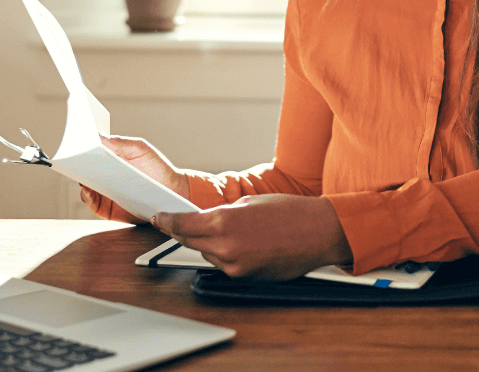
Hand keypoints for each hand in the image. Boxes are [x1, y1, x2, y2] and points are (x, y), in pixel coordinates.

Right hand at [80, 135, 190, 223]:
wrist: (172, 191)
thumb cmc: (156, 167)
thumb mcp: (140, 150)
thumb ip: (120, 143)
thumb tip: (98, 135)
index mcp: (110, 160)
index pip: (90, 154)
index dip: (81, 150)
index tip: (75, 145)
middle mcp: (104, 177)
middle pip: (84, 171)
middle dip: (77, 164)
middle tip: (73, 159)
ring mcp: (105, 193)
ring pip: (85, 187)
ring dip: (80, 181)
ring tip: (80, 174)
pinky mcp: (107, 209)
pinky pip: (92, 204)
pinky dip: (87, 198)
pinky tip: (88, 190)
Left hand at [152, 194, 352, 279]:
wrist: (319, 232)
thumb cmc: (291, 212)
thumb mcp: (250, 202)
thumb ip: (223, 212)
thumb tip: (206, 219)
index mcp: (224, 220)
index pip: (182, 224)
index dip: (166, 221)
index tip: (159, 218)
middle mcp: (225, 245)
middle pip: (189, 241)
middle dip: (184, 231)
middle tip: (180, 223)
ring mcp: (234, 264)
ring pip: (207, 253)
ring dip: (210, 243)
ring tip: (232, 230)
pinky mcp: (245, 276)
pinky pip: (225, 264)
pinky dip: (226, 254)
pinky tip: (243, 243)